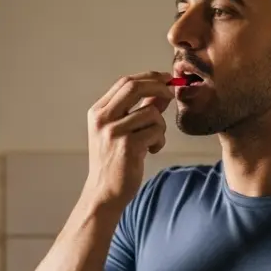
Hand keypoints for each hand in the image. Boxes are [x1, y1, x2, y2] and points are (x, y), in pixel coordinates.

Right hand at [86, 72, 174, 204]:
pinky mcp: (127, 146)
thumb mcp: (121, 131)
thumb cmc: (114, 162)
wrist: (104, 192)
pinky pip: (156, 131)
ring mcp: (114, 132)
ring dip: (160, 126)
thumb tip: (162, 91)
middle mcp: (103, 119)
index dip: (149, 77)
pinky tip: (150, 151)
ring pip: (151, 113)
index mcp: (98, 112)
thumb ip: (139, 110)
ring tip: (152, 141)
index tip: (165, 78)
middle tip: (172, 94)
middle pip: (135, 87)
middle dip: (158, 87)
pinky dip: (159, 141)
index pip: (125, 82)